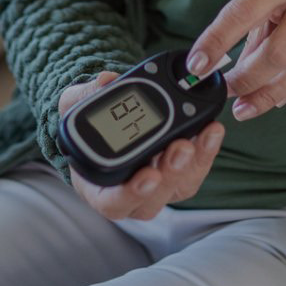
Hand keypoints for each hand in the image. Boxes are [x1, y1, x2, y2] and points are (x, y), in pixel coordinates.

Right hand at [57, 72, 224, 220]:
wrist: (110, 120)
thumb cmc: (88, 121)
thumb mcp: (74, 103)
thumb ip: (84, 93)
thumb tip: (105, 81)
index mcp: (98, 187)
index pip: (112, 203)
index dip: (131, 194)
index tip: (148, 175)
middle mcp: (130, 194)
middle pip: (153, 199)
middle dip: (171, 173)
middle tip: (181, 147)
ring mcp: (158, 187)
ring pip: (179, 187)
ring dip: (194, 163)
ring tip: (203, 134)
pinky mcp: (179, 174)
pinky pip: (196, 170)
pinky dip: (206, 151)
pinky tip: (212, 130)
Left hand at [189, 0, 285, 120]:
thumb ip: (256, 26)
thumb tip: (232, 70)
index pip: (244, 12)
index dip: (217, 41)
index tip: (196, 66)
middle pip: (277, 54)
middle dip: (247, 80)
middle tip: (227, 93)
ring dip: (269, 94)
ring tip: (247, 105)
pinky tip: (279, 93)